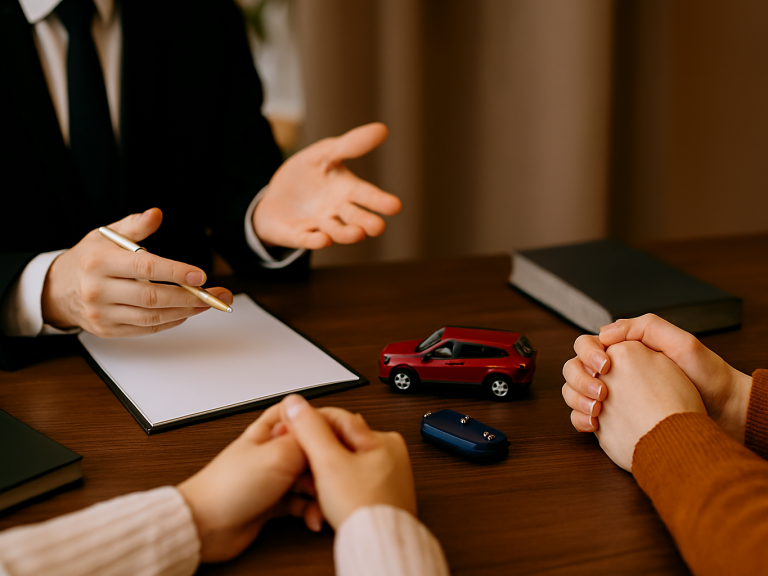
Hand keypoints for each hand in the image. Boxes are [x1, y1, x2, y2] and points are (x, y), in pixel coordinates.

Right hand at [41, 208, 232, 336]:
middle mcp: (97, 290)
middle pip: (152, 297)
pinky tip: (185, 312)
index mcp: (99, 262)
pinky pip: (146, 329)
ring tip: (207, 303)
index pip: (144, 268)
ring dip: (185, 312)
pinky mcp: (107, 330)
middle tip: (215, 294)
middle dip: (189, 297)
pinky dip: (170, 322)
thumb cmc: (89, 258)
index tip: (201, 275)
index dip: (175, 272)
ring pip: (152, 317)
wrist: (57, 288)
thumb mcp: (106, 235)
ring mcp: (102, 314)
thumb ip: (134, 226)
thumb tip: (156, 214)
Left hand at [177, 404, 319, 561]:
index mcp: (270, 431)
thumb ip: (306, 439)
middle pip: (312, 449)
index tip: (341, 438)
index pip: (304, 416)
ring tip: (321, 501)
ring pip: (310, 477)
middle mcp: (273, 451)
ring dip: (319, 491)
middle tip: (331, 476)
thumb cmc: (228, 488)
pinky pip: (302, 502)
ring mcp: (274, 477)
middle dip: (325, 464)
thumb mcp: (278, 455)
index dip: (324, 424)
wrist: (206, 526)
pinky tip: (312, 517)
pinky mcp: (274, 502)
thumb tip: (327, 422)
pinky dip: (310, 510)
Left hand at [253, 123, 401, 249]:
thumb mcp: (324, 154)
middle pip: (355, 217)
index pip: (367, 195)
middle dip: (366, 222)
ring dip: (346, 234)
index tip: (395, 206)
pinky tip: (323, 240)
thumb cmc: (307, 174)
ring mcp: (319, 225)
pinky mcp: (298, 235)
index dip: (380, 201)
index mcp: (347, 191)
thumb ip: (349, 145)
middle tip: (378, 227)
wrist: (276, 198)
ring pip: (336, 232)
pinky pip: (308, 239)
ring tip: (357, 234)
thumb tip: (382, 129)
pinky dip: (315, 241)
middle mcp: (337, 211)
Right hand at [278, 394, 416, 529]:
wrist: (377, 545)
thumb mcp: (329, 462)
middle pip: (340, 438)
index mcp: (384, 437)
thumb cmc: (363, 509)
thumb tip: (294, 403)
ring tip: (313, 481)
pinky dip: (336, 482)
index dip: (309, 421)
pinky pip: (352, 477)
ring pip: (344, 459)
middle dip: (316, 449)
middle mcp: (390, 451)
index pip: (338, 416)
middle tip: (299, 459)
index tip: (289, 429)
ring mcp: (387, 472)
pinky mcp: (381, 491)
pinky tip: (327, 494)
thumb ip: (310, 429)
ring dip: (324, 467)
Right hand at [562, 314, 751, 442]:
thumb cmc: (707, 376)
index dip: (588, 353)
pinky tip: (594, 424)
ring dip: (576, 399)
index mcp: (625, 350)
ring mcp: (612, 396)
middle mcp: (614, 372)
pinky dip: (580, 419)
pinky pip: (582, 416)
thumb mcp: (682, 342)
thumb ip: (644, 328)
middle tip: (602, 392)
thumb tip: (604, 333)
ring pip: (572, 391)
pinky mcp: (612, 418)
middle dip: (580, 378)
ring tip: (598, 411)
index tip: (606, 365)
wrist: (722, 412)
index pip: (587, 344)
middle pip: (574, 367)